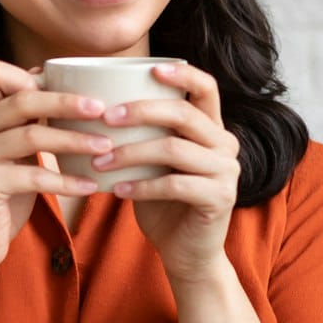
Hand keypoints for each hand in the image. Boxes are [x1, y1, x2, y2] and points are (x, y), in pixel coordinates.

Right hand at [0, 61, 109, 283]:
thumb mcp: (11, 157)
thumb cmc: (0, 201)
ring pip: (31, 135)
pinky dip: (67, 181)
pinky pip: (34, 176)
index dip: (35, 78)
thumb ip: (25, 127)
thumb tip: (64, 94)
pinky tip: (91, 186)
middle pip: (21, 100)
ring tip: (105, 146)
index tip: (72, 90)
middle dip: (66, 101)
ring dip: (74, 140)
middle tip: (101, 109)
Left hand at [94, 61, 240, 284]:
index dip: (181, 75)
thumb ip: (143, 134)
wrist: (187, 253)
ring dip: (130, 153)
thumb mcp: (153, 162)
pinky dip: (141, 186)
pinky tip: (115, 190)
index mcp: (212, 129)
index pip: (207, 88)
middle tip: (105, 118)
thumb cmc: (163, 202)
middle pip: (184, 114)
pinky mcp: (220, 198)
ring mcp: (227, 172)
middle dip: (140, 111)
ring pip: (174, 149)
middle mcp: (226, 144)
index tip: (150, 69)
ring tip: (99, 161)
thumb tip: (95, 105)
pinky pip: (174, 184)